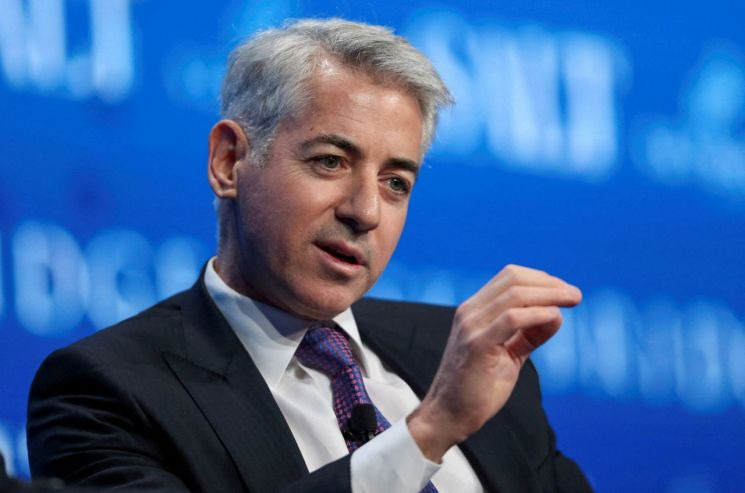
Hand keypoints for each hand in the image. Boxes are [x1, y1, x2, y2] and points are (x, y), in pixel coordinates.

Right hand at [407, 264, 581, 461]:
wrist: (449, 415)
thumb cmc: (478, 388)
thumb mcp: (508, 355)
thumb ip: (529, 334)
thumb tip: (557, 314)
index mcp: (474, 311)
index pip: (509, 277)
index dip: (540, 279)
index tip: (564, 291)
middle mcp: (470, 312)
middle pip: (513, 279)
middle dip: (549, 283)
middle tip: (575, 295)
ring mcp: (471, 326)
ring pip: (515, 294)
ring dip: (550, 294)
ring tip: (572, 300)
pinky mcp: (477, 344)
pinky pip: (512, 319)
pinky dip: (538, 314)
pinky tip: (555, 318)